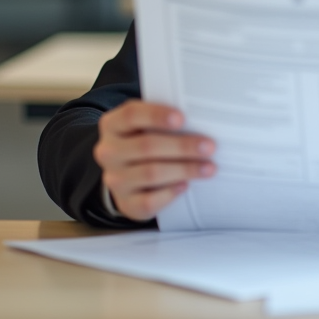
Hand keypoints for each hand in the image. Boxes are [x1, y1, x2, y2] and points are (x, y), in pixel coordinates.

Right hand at [93, 100, 215, 220]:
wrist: (128, 176)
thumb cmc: (145, 141)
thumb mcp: (145, 125)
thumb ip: (164, 120)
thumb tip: (199, 120)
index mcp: (112, 124)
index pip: (131, 115)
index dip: (157, 115)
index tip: (182, 118)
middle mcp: (109, 152)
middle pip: (146, 146)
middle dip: (182, 146)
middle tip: (209, 147)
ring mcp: (115, 180)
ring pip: (150, 173)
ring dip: (184, 169)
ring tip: (209, 168)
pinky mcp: (126, 203)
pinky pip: (148, 201)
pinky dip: (170, 193)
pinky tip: (185, 186)